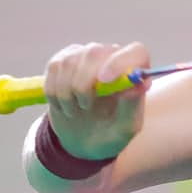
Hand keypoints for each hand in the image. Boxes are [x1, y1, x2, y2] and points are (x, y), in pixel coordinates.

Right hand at [44, 40, 149, 162]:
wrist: (83, 140)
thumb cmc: (110, 133)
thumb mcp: (125, 128)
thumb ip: (132, 106)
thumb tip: (137, 85)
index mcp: (134, 72)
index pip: (136, 52)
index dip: (119, 63)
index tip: (104, 81)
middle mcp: (111, 57)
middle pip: (95, 52)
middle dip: (84, 83)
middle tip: (85, 107)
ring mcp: (85, 56)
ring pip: (70, 61)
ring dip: (67, 92)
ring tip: (74, 110)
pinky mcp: (63, 60)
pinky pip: (54, 67)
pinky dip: (54, 91)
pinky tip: (62, 104)